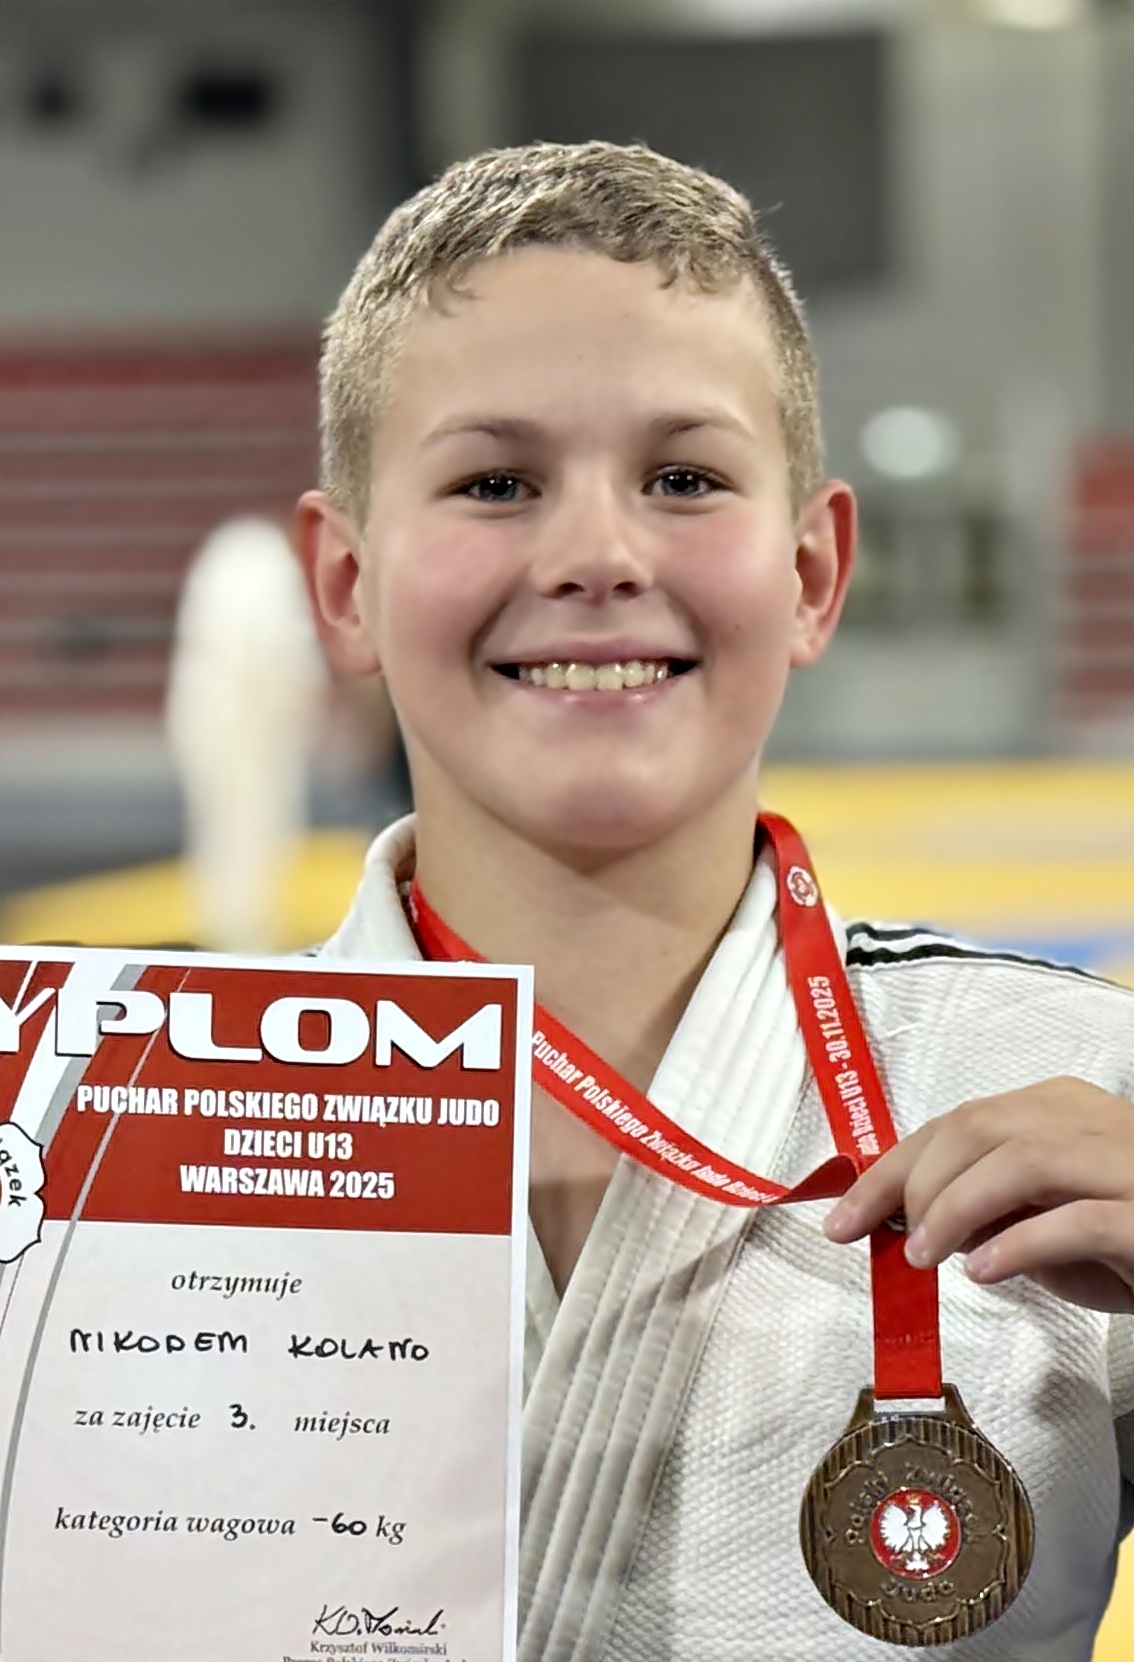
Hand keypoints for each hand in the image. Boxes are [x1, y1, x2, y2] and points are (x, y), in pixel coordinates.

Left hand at [823, 1078, 1133, 1313]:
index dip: (888, 1168)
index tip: (841, 1217)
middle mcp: (1088, 1122)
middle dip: (912, 1184)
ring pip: (1022, 1158)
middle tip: (889, 1241)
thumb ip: (987, 1210)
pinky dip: (1019, 1243)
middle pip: (978, 1128)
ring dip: (956, 1207)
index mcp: (1057, 1109)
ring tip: (925, 1256)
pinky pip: (1078, 1219)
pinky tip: (983, 1271)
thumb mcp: (1042, 1222)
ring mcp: (1123, 1165)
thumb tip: (909, 1220)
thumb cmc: (1125, 1242)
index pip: (955, 1122)